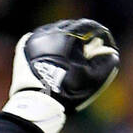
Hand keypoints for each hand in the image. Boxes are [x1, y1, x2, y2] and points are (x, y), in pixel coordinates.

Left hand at [1, 19, 118, 132]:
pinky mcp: (23, 48)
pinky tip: (51, 52)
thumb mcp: (94, 78)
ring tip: (68, 51)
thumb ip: (107, 62)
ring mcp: (34, 39)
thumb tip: (109, 52)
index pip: (88, 26)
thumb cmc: (66, 92)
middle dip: (80, 35)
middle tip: (86, 48)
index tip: (102, 44)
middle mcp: (50, 33)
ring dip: (63, 37)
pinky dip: (46, 42)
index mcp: (67, 35)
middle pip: (70, 26)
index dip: (98, 34)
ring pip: (53, 31)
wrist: (36, 105)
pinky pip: (37, 38)